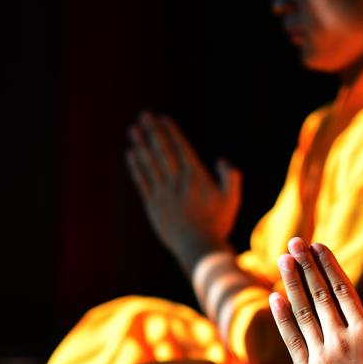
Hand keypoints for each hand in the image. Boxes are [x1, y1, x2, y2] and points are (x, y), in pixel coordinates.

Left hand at [126, 112, 240, 267]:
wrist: (198, 248)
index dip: (171, 132)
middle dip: (154, 131)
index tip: (163, 119)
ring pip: (149, 162)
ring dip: (141, 144)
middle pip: (163, 150)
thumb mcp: (232, 200)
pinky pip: (142, 181)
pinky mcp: (153, 205)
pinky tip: (130, 154)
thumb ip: (231, 178)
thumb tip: (222, 160)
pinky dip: (136, 166)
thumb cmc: (218, 224)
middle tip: (145, 115)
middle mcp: (177, 181)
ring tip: (133, 129)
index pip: (181, 148)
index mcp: (196, 177)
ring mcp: (163, 192)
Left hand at [268, 238, 362, 363]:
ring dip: (292, 283)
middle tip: (294, 242)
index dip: (328, 265)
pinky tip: (275, 298)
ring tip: (283, 260)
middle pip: (320, 294)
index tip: (318, 246)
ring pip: (304, 311)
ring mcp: (323, 354)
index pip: (343, 289)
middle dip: (306, 265)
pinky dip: (283, 318)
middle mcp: (341, 338)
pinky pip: (292, 340)